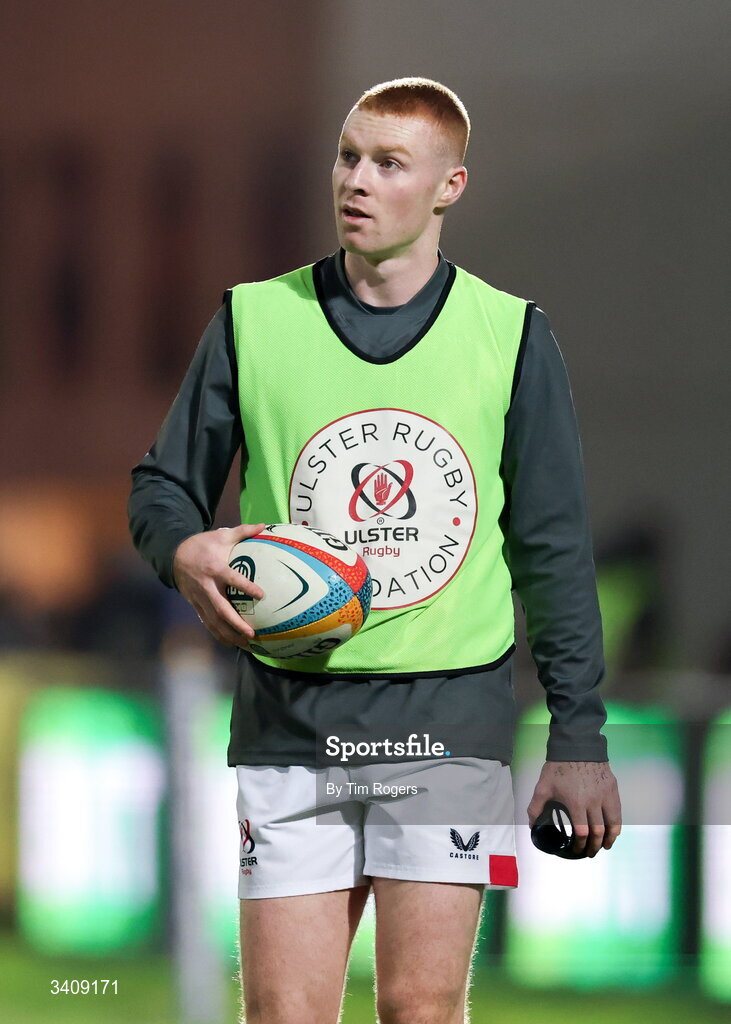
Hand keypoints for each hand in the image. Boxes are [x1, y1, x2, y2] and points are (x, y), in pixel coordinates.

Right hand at [172, 523, 265, 648]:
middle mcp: (206, 586)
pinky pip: (207, 622)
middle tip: (252, 633)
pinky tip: (231, 643)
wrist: (173, 555)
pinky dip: (218, 634)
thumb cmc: (202, 545)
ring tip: (245, 644)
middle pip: (221, 608)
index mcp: (215, 568)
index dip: (246, 587)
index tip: (261, 595)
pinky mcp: (195, 605)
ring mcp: (199, 598)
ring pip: (213, 620)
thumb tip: (264, 525)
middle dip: (236, 623)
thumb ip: (243, 531)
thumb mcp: (221, 535)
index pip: (232, 579)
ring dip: (229, 634)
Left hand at [527, 761, 621, 857]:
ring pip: (613, 824)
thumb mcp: (543, 786)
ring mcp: (605, 795)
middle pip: (599, 832)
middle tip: (591, 852)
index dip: (580, 845)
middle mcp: (594, 802)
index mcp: (576, 804)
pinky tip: (613, 829)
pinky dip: (617, 824)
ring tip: (606, 846)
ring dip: (610, 838)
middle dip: (595, 846)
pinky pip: (618, 811)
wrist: (577, 746)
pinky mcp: (613, 789)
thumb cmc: (559, 767)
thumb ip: (536, 807)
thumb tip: (532, 825)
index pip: (582, 833)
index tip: (577, 850)